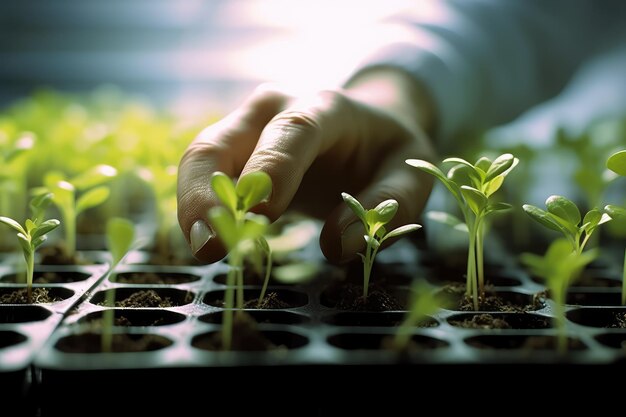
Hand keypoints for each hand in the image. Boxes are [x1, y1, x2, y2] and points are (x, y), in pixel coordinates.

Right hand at [177, 68, 436, 263]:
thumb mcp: (411, 171)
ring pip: (202, 158)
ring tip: (204, 250)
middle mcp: (274, 108)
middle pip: (221, 142)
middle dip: (207, 194)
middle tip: (210, 246)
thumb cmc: (386, 150)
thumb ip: (388, 203)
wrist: (365, 127)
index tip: (261, 215)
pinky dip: (200, 210)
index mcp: (325, 106)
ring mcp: (247, 128)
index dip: (274, 168)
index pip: (293, 129)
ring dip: (194, 206)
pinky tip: (207, 240)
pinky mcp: (234, 152)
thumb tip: (338, 246)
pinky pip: (204, 177)